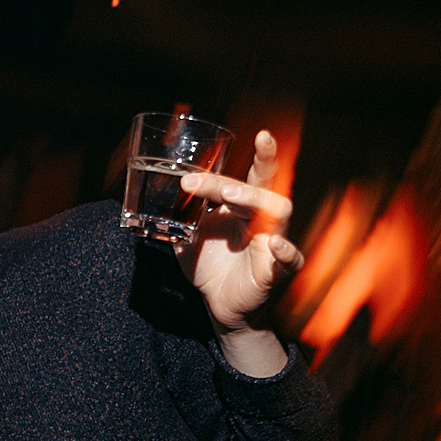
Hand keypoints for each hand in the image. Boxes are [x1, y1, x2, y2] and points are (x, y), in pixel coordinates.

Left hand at [179, 131, 303, 335]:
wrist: (220, 307)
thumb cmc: (210, 267)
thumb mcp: (188, 240)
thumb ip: (176, 220)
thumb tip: (151, 201)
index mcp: (245, 207)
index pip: (257, 175)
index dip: (264, 155)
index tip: (262, 134)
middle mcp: (262, 219)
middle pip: (260, 189)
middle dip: (233, 180)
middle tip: (199, 182)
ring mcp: (273, 242)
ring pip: (277, 212)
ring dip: (253, 200)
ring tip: (230, 197)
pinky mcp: (277, 270)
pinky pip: (289, 258)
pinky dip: (284, 251)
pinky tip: (274, 245)